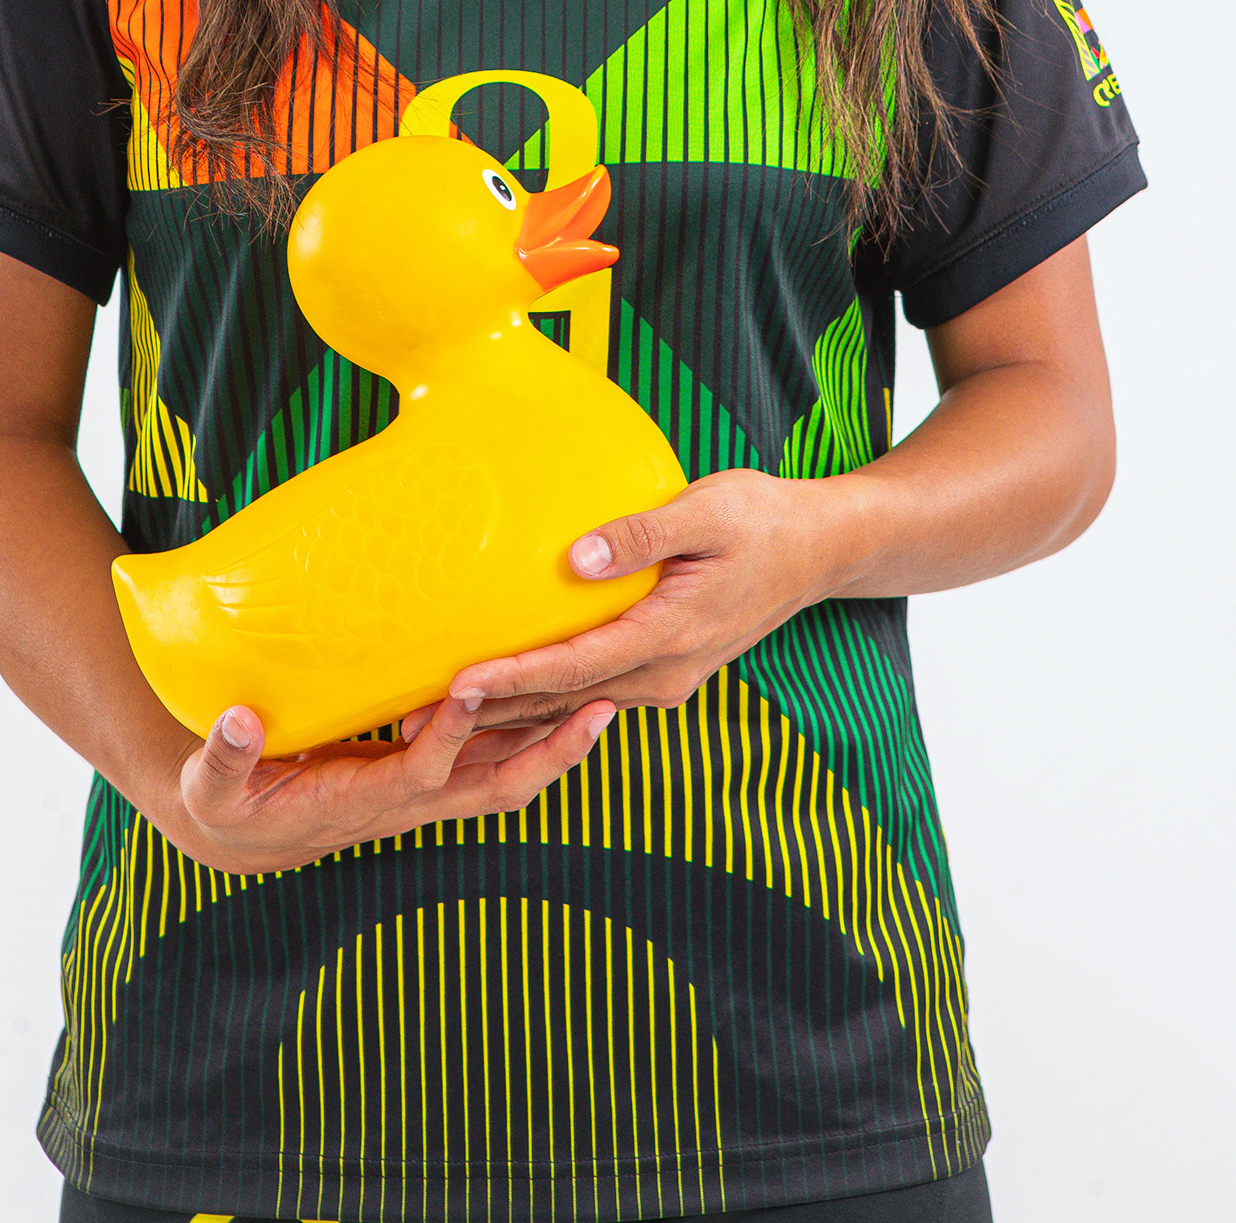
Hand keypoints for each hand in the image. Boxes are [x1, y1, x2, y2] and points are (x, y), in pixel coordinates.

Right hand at [148, 690, 616, 874]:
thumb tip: (239, 721)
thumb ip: (222, 756)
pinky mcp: (427, 773)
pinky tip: (558, 694)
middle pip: (497, 787)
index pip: (422, 773)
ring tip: (608, 696)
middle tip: (601, 707)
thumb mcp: (211, 787)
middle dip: (551, 754)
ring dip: (557, 743)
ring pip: (506, 775)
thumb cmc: (228, 801)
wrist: (248, 835)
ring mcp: (424, 791)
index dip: (450, 736)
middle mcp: (407, 803)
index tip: (472, 686)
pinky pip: (492, 758)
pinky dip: (530, 732)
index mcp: (362, 803)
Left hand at [401, 470, 840, 740]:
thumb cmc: (762, 520)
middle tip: (416, 720)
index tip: (456, 684)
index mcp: (670, 634)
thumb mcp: (705, 511)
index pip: (574, 666)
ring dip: (510, 718)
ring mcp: (665, 679)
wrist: (820, 549)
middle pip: (562, 702)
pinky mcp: (664, 671)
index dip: (513, 678)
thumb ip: (639, 534)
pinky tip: (506, 706)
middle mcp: (664, 672)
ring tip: (441, 725)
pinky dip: (545, 706)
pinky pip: (593, 698)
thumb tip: (575, 560)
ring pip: (574, 709)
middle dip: (490, 714)